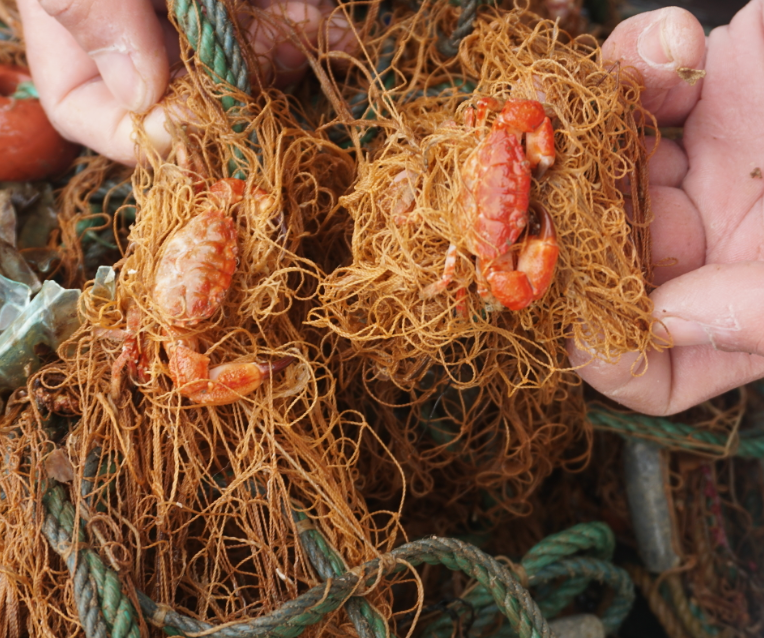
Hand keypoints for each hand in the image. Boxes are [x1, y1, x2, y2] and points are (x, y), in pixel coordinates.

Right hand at [17, 0, 353, 164]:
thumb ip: (91, 9)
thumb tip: (142, 93)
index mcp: (78, 30)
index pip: (93, 115)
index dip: (144, 136)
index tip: (194, 132)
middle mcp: (138, 29)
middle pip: (184, 96)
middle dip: (233, 99)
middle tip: (262, 86)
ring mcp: (195, 13)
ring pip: (243, 62)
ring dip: (282, 61)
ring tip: (312, 40)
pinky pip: (279, 22)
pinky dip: (310, 28)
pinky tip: (336, 32)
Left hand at [568, 2, 763, 414]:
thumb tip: (663, 318)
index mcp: (738, 319)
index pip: (647, 369)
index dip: (608, 359)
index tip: (580, 331)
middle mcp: (707, 249)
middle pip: (597, 255)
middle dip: (563, 227)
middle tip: (541, 196)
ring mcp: (704, 169)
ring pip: (598, 163)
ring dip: (584, 132)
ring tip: (595, 106)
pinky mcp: (716, 89)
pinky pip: (641, 79)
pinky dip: (640, 59)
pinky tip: (674, 52)